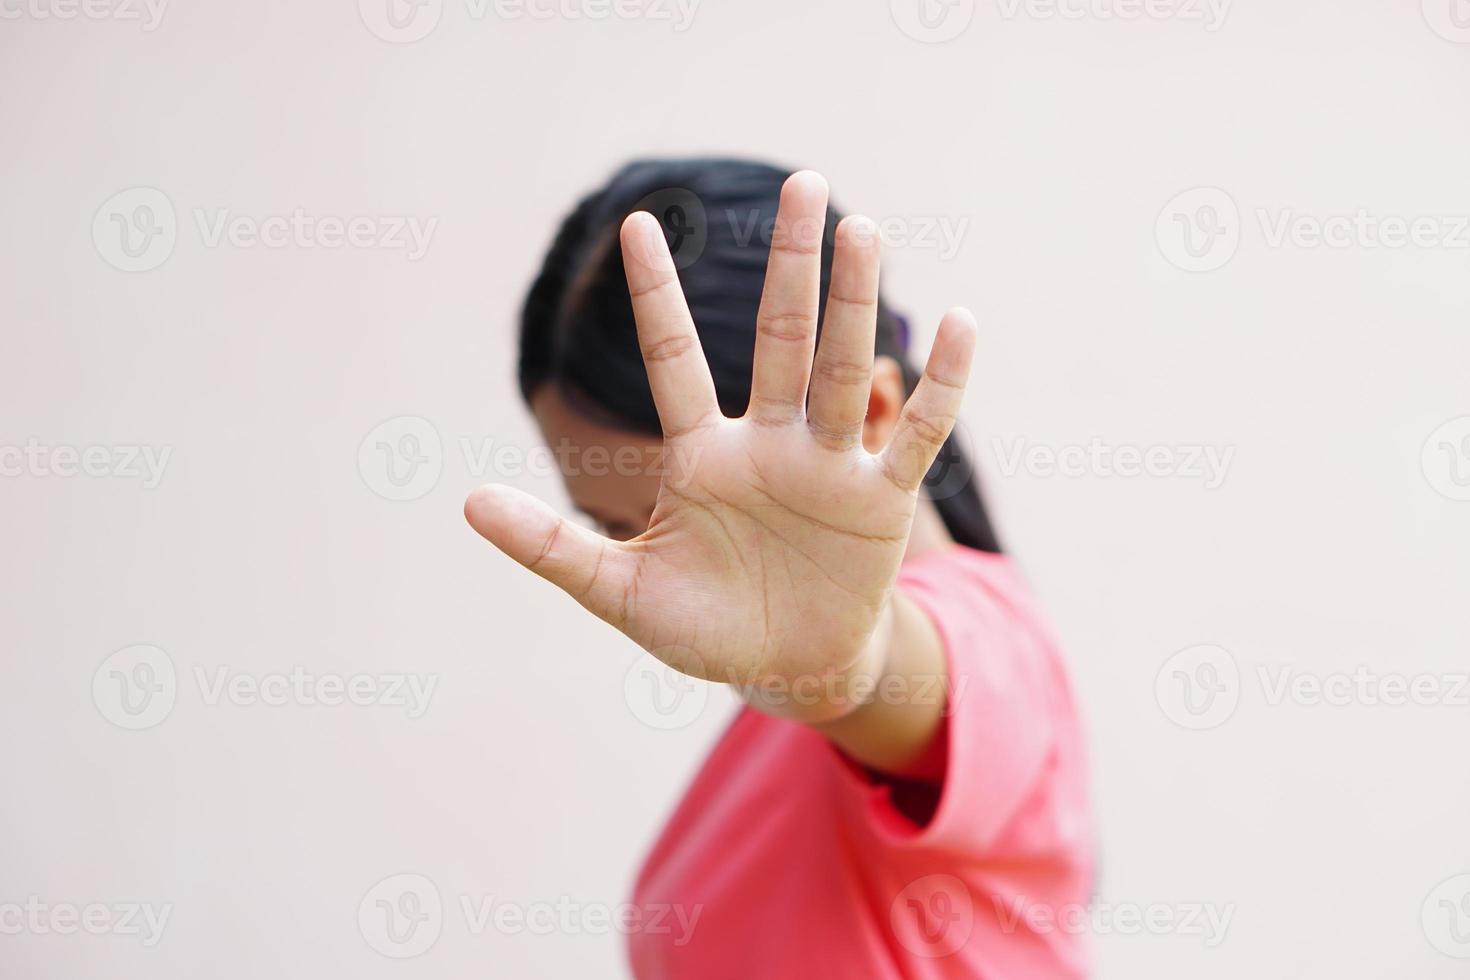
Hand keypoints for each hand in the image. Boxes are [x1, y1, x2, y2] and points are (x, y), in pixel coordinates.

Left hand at [466, 172, 975, 704]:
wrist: (788, 669)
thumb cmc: (704, 628)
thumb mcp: (621, 591)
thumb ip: (552, 546)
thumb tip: (466, 503)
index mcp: (701, 457)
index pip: (677, 358)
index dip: (658, 297)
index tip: (639, 224)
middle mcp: (769, 443)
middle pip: (782, 340)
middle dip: (791, 265)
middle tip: (804, 184)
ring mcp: (828, 464)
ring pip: (841, 369)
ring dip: (854, 302)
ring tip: (862, 226)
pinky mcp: (879, 498)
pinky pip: (915, 433)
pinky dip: (939, 386)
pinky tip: (961, 322)